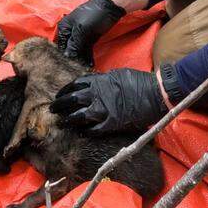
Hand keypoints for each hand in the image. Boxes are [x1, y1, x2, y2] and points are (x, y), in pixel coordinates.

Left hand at [49, 68, 166, 134]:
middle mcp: (97, 95)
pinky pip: (94, 130)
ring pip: (79, 116)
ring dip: (68, 120)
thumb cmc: (139, 82)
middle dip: (60, 105)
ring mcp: (104, 111)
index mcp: (99, 81)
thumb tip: (94, 84)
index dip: (65, 90)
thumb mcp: (117, 74)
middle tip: (52, 109)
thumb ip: (103, 80)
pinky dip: (86, 131)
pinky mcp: (112, 124)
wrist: (155, 94)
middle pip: (72, 100)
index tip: (60, 94)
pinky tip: (81, 133)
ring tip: (61, 122)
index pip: (75, 85)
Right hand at [54, 0, 125, 66]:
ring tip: (85, 69)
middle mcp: (70, 31)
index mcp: (64, 27)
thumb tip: (67, 57)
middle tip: (78, 70)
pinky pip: (86, 48)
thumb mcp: (82, 30)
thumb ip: (74, 44)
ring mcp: (81, 34)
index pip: (61, 46)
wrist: (111, 6)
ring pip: (78, 50)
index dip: (64, 56)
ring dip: (81, 59)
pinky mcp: (90, 37)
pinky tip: (90, 64)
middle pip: (70, 49)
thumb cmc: (94, 15)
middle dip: (74, 59)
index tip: (67, 68)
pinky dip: (87, 56)